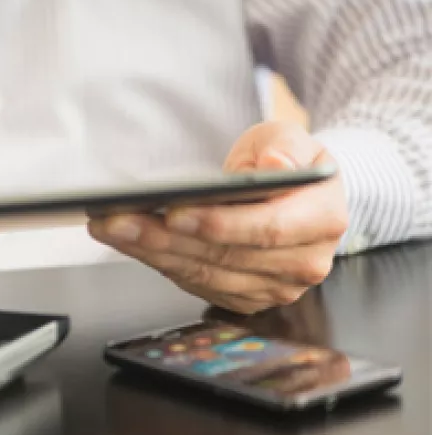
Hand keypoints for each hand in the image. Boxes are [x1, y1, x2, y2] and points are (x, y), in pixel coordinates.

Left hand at [89, 122, 347, 314]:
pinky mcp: (246, 298)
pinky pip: (195, 283)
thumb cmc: (287, 162)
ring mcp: (274, 287)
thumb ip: (285, 147)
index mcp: (322, 220)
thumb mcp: (291, 137)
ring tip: (111, 228)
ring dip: (150, 253)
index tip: (173, 212)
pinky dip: (158, 263)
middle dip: (164, 239)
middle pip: (224, 257)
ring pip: (203, 275)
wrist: (298, 195)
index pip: (268, 230)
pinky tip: (128, 242)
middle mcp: (303, 263)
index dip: (219, 224)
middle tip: (117, 220)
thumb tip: (275, 166)